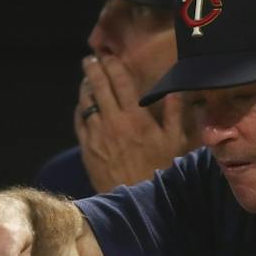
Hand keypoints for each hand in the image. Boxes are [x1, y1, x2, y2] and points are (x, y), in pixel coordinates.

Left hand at [75, 54, 191, 190]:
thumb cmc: (160, 170)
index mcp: (135, 116)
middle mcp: (113, 120)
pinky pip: (79, 121)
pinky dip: (81, 109)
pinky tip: (83, 105)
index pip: (120, 81)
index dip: (113, 65)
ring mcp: (97, 134)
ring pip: (86, 101)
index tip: (108, 55)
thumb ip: (175, 113)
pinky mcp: (87, 147)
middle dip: (93, 69)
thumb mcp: (174, 142)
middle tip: (90, 59)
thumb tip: (175, 90)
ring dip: (85, 86)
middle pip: (99, 86)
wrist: (136, 199)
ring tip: (86, 79)